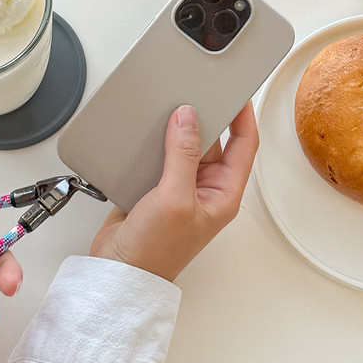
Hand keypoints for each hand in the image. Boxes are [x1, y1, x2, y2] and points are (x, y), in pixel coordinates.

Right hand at [89, 102, 258, 280]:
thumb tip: (187, 117)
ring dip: (174, 133)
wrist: (120, 272)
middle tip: (193, 95)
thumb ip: (183, 155)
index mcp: (222, 194)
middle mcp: (203, 191)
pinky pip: (157, 159)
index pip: (243, 146)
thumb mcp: (175, 199)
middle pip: (212, 142)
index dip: (243, 116)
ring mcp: (177, 190)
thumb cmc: (155, 252)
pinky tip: (143, 137)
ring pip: (182, 148)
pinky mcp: (152, 191)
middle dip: (203, 120)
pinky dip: (150, 147)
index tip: (235, 90)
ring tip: (166, 113)